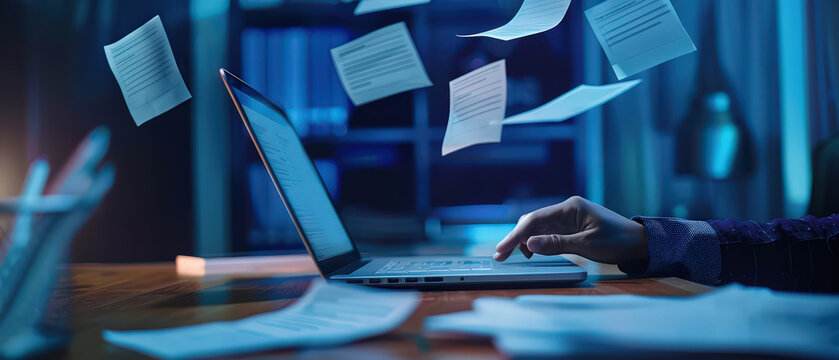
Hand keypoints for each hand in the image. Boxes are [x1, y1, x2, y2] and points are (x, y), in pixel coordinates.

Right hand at [494, 196, 647, 264]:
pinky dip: (537, 242)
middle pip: (532, 221)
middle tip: (501, 256)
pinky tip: (532, 252)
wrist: (639, 242)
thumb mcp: (587, 245)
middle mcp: (566, 209)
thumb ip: (557, 244)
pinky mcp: (570, 227)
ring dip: (525, 241)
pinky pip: (547, 232)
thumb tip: (529, 244)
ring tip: (516, 257)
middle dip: (515, 238)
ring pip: (538, 227)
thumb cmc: (617, 241)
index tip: (502, 250)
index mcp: (569, 208)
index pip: (534, 220)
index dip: (515, 235)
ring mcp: (567, 217)